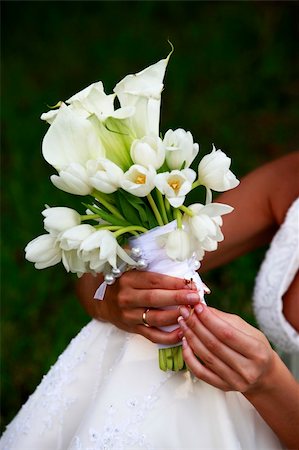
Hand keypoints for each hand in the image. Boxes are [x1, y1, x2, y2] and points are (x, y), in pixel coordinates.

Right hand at [79, 271, 200, 344]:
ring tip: (193, 313)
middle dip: (178, 298)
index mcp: (129, 279)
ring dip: (176, 316)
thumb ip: (153, 268)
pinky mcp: (132, 329)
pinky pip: (152, 336)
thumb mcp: (132, 269)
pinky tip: (183, 332)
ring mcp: (129, 315)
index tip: (191, 283)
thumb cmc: (125, 282)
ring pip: (155, 318)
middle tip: (196, 297)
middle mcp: (127, 297)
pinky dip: (168, 337)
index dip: (174, 282)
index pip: (154, 280)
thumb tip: (183, 268)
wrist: (103, 301)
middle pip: (155, 298)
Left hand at [178, 304, 275, 392]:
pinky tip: (185, 343)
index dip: (209, 319)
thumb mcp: (248, 330)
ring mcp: (235, 381)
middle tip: (184, 312)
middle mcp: (247, 369)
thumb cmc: (256, 348)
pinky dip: (189, 357)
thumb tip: (202, 308)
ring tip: (183, 323)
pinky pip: (200, 372)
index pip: (227, 333)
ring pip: (206, 357)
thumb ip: (225, 319)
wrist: (264, 376)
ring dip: (190, 337)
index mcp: (257, 352)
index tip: (197, 306)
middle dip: (196, 325)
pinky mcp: (223, 387)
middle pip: (214, 344)